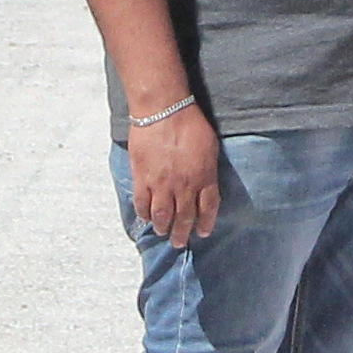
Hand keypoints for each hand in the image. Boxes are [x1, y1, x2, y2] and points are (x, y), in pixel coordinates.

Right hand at [126, 100, 223, 247]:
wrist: (163, 110)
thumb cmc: (189, 122)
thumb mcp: (211, 147)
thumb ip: (209, 169)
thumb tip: (206, 183)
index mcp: (204, 178)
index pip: (207, 209)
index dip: (205, 223)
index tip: (202, 232)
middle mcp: (184, 186)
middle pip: (184, 218)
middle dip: (182, 233)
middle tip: (180, 242)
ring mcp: (161, 184)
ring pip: (162, 216)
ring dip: (163, 227)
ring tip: (162, 232)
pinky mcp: (142, 178)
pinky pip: (142, 204)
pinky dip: (144, 214)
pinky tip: (146, 217)